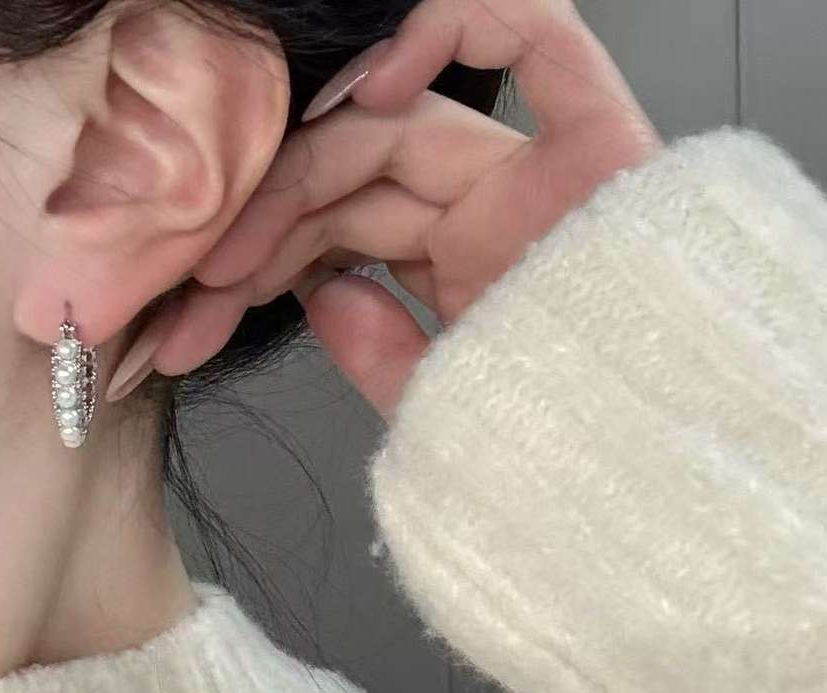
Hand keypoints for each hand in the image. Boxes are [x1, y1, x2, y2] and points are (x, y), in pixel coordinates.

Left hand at [147, 0, 661, 419]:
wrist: (651, 495)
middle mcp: (495, 213)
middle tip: (191, 287)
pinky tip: (364, 89)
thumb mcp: (435, 415)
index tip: (191, 311)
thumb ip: (380, 353)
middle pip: (356, 178)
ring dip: (303, 175)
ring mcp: (542, 176)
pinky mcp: (603, 144)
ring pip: (401, 128)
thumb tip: (321, 294)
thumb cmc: (551, 465)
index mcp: (463, 269)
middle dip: (263, 225)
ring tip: (231, 254)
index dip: (261, 255)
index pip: (342, 229)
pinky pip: (542, 36)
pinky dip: (451, 29)